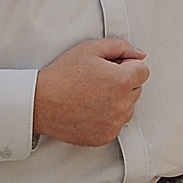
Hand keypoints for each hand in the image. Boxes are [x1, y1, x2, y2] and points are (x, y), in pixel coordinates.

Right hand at [31, 38, 147, 145]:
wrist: (39, 103)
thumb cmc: (61, 75)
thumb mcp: (89, 48)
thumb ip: (120, 46)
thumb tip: (139, 54)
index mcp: (123, 80)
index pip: (143, 70)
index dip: (126, 66)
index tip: (109, 68)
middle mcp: (123, 104)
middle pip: (137, 89)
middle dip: (123, 83)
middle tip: (97, 80)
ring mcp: (114, 123)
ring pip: (128, 108)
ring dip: (117, 101)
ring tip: (92, 95)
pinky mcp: (105, 136)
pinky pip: (116, 124)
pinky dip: (107, 117)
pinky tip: (89, 109)